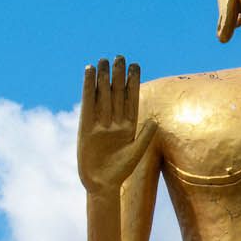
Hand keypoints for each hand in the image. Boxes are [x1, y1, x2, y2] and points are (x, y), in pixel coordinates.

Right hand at [77, 55, 155, 193]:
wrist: (101, 183)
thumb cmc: (120, 171)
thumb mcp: (135, 153)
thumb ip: (144, 136)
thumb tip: (155, 121)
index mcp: (129, 125)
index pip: (131, 99)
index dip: (132, 82)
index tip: (135, 65)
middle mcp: (114, 121)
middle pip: (116, 93)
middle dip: (118, 75)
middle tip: (119, 57)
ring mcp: (100, 122)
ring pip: (102, 96)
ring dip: (104, 78)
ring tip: (104, 60)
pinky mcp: (86, 126)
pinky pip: (88, 103)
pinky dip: (89, 88)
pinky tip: (89, 73)